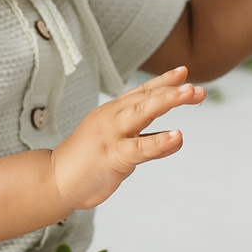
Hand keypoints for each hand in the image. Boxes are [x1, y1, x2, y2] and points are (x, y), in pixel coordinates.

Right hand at [49, 67, 204, 212]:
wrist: (55, 179)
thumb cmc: (88, 162)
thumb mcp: (120, 146)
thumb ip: (146, 141)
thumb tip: (175, 139)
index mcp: (113, 112)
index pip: (142, 92)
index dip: (163, 81)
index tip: (184, 72)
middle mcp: (113, 118)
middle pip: (146, 97)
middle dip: (172, 88)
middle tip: (195, 86)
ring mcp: (112, 135)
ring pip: (143, 112)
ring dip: (168, 100)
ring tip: (190, 93)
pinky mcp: (113, 156)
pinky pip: (140, 147)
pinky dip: (160, 142)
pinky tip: (177, 137)